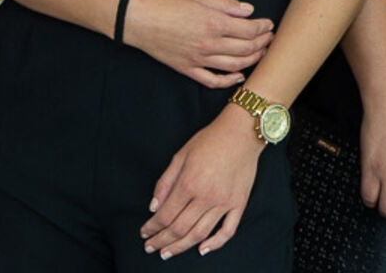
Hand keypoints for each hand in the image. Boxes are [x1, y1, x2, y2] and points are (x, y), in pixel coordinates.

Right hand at [123, 0, 273, 88]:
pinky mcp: (188, 69)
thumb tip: (248, 10)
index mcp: (213, 23)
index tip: (268, 24)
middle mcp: (209, 44)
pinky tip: (238, 76)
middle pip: (245, 49)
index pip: (248, 30)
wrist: (138, 20)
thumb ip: (225, 4)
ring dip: (252, 60)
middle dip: (262, 43)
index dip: (262, 27)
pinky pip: (212, 81)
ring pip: (234, 66)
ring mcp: (199, 59)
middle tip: (270, 38)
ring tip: (260, 54)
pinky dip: (228, 81)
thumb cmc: (165, 3)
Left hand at [140, 105, 263, 257]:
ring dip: (181, 247)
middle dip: (161, 241)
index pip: (165, 215)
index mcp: (189, 183)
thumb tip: (154, 207)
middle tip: (151, 247)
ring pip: (199, 234)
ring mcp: (224, 202)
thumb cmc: (209, 140)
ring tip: (168, 253)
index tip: (144, 233)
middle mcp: (206, 196)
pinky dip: (215, 244)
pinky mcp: (239, 204)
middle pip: (179, 228)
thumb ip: (165, 182)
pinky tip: (202, 249)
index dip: (152, 227)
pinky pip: (227, 231)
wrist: (241, 132)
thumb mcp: (180, 155)